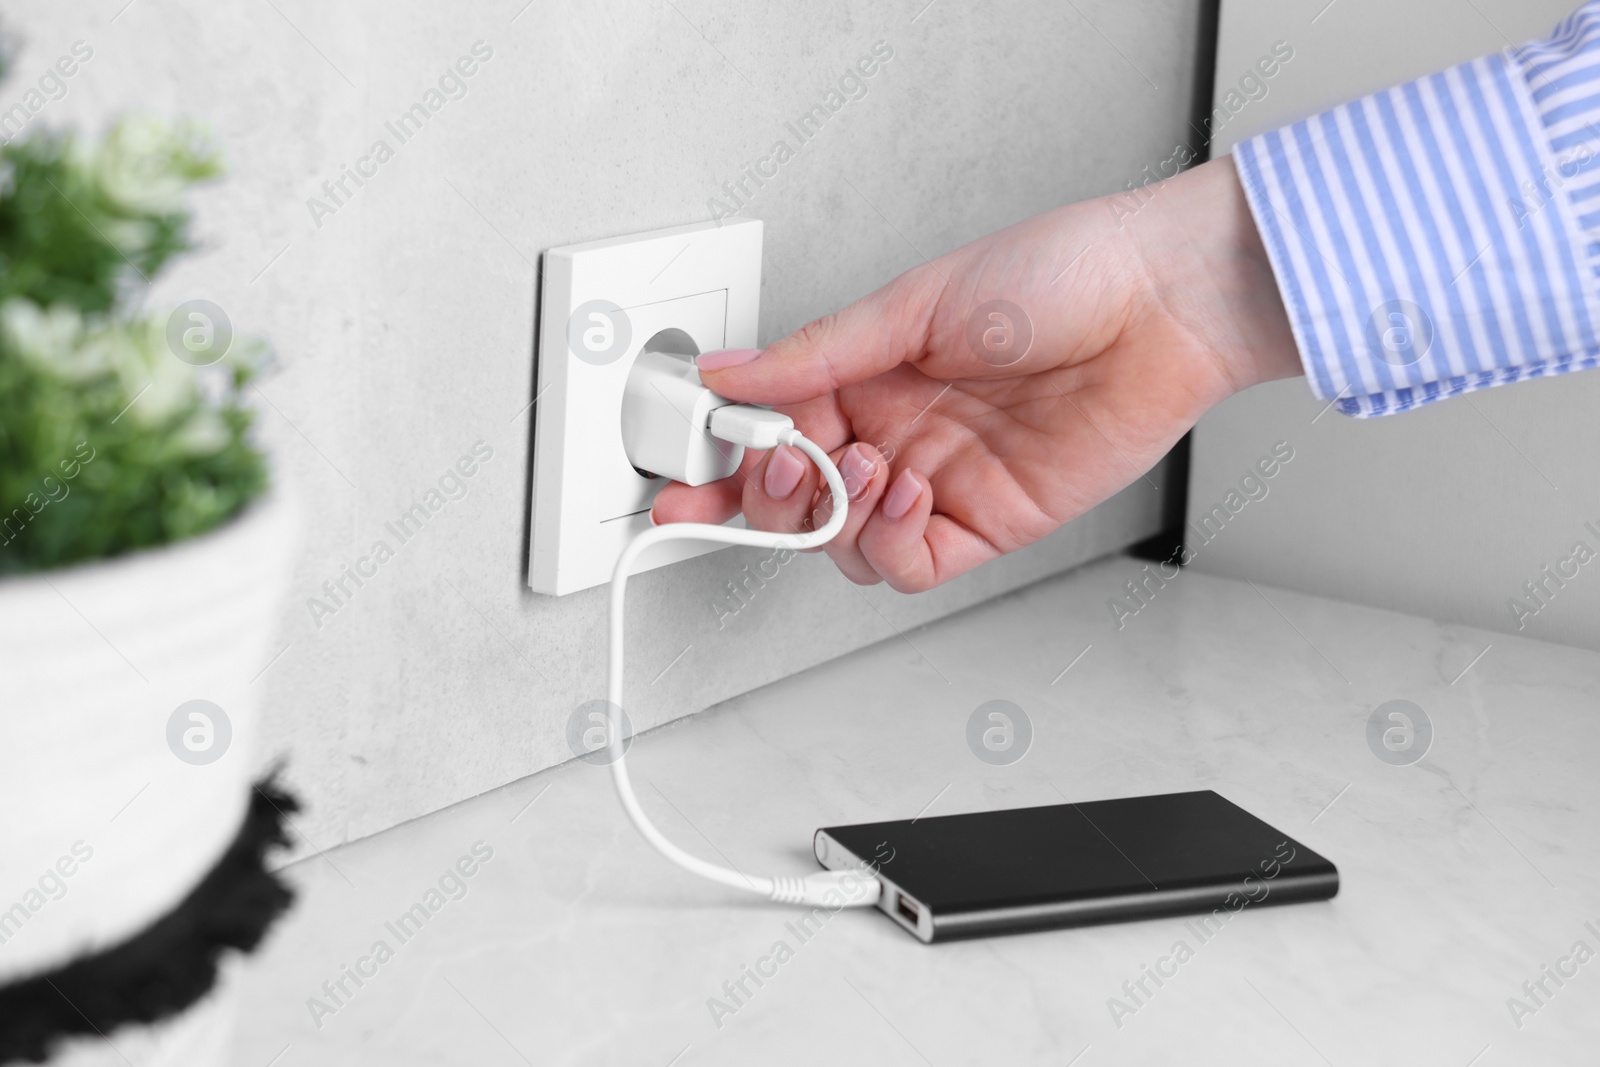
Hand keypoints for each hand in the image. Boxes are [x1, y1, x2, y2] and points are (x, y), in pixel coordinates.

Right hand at [651, 157, 1302, 591]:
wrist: (1162, 307)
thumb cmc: (1059, 276)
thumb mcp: (914, 303)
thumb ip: (813, 354)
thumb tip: (725, 374)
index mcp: (865, 373)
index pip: (769, 431)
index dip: (723, 459)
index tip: (687, 471)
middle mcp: (893, 431)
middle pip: (794, 500)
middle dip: (764, 499)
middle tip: (771, 470)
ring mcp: (935, 482)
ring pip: (842, 542)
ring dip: (833, 516)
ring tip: (859, 467)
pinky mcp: (984, 523)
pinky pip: (910, 564)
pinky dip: (891, 542)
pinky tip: (905, 494)